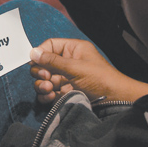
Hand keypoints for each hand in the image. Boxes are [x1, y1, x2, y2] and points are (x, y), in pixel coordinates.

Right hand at [30, 38, 147, 103]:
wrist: (114, 101)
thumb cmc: (99, 78)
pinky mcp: (64, 93)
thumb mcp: (75, 67)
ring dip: (42, 84)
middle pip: (43, 63)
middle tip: (46, 78)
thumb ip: (53, 61)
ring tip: (50, 89)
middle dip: (40, 71)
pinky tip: (50, 96)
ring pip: (43, 79)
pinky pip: (48, 92)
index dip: (40, 53)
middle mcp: (67, 62)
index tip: (36, 62)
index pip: (49, 46)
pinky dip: (45, 95)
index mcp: (72, 50)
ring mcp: (65, 78)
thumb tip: (33, 52)